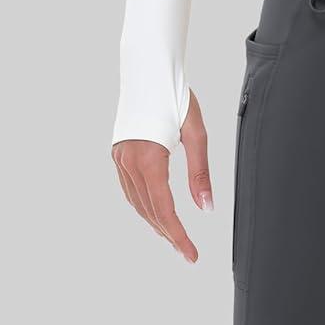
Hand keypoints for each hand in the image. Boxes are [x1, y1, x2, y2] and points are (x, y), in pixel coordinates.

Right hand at [111, 91, 212, 263]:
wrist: (148, 68)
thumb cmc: (175, 96)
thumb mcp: (196, 134)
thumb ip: (200, 173)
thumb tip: (206, 208)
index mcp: (149, 157)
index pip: (164, 209)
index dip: (178, 236)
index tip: (191, 255)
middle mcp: (129, 161)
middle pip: (149, 211)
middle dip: (168, 234)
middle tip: (187, 252)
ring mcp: (120, 158)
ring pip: (137, 203)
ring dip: (155, 223)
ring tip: (174, 238)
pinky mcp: (118, 154)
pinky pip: (130, 190)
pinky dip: (144, 206)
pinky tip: (156, 214)